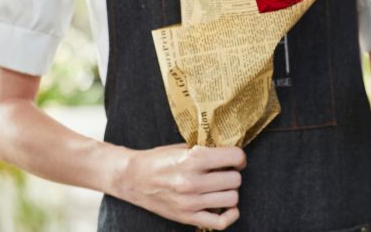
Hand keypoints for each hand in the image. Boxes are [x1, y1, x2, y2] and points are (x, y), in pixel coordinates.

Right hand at [115, 143, 244, 228]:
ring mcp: (190, 202)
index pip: (235, 157)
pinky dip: (230, 215)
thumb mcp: (183, 147)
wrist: (132, 178)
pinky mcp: (187, 217)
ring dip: (229, 191)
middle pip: (235, 179)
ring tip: (220, 186)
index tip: (235, 160)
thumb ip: (207, 150)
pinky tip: (226, 206)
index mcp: (193, 159)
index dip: (239, 158)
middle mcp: (192, 181)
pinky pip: (220, 222)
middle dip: (233, 174)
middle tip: (224, 172)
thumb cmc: (158, 160)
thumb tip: (231, 153)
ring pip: (232, 198)